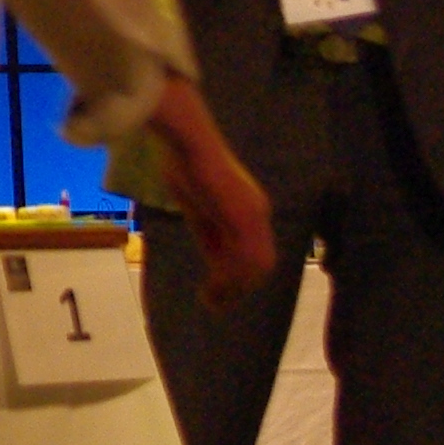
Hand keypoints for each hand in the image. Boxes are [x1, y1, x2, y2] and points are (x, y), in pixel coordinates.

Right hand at [146, 76, 277, 305]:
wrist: (189, 141)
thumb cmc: (184, 159)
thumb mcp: (194, 196)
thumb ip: (204, 217)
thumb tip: (200, 230)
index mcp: (248, 206)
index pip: (249, 249)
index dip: (234, 272)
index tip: (214, 286)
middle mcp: (257, 213)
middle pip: (259, 262)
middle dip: (238, 286)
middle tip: (214, 303)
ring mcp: (253, 217)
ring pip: (254, 266)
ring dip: (233, 288)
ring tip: (211, 301)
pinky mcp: (244, 219)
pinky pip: (243, 260)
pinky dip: (228, 280)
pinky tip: (210, 289)